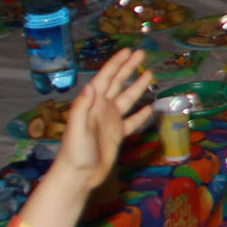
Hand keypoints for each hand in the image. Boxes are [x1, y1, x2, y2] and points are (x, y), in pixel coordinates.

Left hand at [56, 48, 154, 183]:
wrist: (79, 175)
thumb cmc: (75, 152)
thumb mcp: (76, 129)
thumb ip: (82, 107)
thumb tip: (91, 85)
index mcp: (93, 104)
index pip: (106, 79)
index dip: (116, 64)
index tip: (128, 51)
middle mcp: (102, 108)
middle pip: (118, 83)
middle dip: (128, 68)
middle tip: (142, 54)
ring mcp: (111, 121)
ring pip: (127, 99)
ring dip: (137, 86)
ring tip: (150, 74)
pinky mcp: (117, 134)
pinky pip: (132, 121)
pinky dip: (141, 114)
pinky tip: (150, 107)